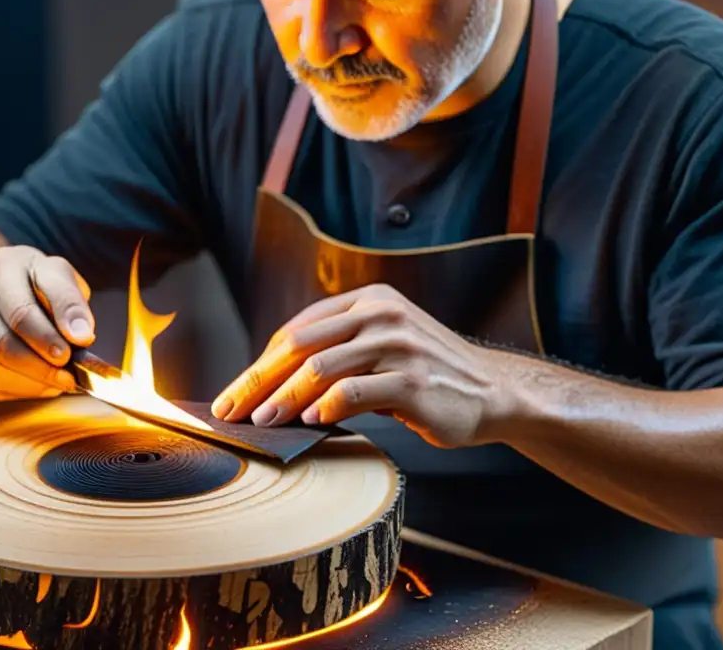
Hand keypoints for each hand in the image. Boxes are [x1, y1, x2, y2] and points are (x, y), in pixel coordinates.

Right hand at [0, 246, 95, 400]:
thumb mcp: (61, 278)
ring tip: (59, 382)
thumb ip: (72, 302)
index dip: (48, 337)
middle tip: (68, 375)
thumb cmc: (38, 285)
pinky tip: (39, 385)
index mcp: (3, 266)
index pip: (22, 310)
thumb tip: (81, 335)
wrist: (2, 290)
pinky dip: (18, 391)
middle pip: (3, 344)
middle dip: (42, 366)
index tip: (73, 351)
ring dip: (32, 383)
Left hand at [211, 284, 509, 448]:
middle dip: (259, 380)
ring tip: (262, 422)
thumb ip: (336, 354)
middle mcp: (380, 314)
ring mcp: (398, 344)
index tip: (234, 393)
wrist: (491, 391)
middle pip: (301, 346)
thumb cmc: (426, 375)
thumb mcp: (381, 347)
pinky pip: (356, 391)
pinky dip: (326, 407)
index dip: (260, 363)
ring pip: (322, 367)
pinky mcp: (414, 379)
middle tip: (231, 410)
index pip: (298, 330)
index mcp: (368, 300)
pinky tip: (311, 423)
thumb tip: (272, 389)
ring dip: (285, 398)